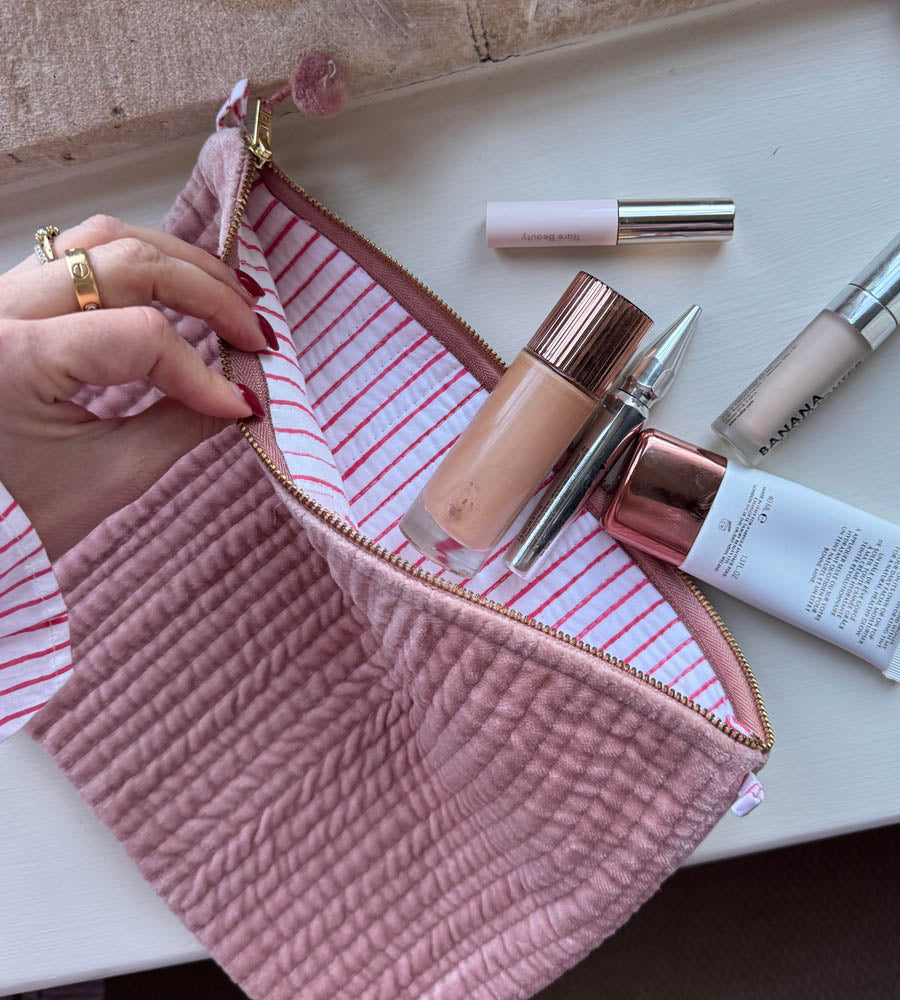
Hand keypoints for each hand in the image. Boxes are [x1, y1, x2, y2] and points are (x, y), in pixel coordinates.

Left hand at [0, 215, 274, 560]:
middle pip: (129, 260)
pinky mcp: (9, 301)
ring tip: (227, 296)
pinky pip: (80, 257)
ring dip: (176, 262)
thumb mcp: (110, 474)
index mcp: (16, 354)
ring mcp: (0, 297)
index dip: (202, 371)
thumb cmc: (18, 512)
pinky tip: (178, 288)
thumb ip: (184, 426)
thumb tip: (244, 397)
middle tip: (255, 329)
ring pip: (103, 241)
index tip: (242, 404)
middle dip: (207, 291)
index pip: (141, 337)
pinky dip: (139, 266)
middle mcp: (0, 308)